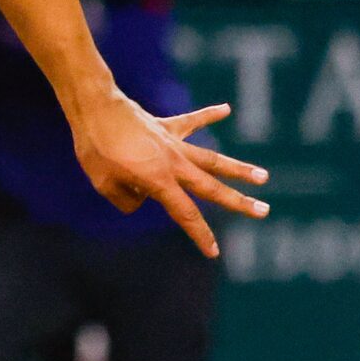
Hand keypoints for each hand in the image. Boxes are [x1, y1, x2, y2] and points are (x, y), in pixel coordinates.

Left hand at [67, 93, 268, 258]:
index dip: (200, 234)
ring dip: (237, 168)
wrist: (95, 108)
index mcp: (159, 180)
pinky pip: (190, 121)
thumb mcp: (104, 184)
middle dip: (239, 202)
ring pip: (211, 159)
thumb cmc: (95, 148)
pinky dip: (208, 115)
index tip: (214, 252)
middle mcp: (173, 163)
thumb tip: (141, 197)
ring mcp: (172, 143)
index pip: (186, 214)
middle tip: (264, 211)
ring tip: (263, 176)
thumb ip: (126, 199)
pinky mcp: (165, 127)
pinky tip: (226, 109)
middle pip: (212, 187)